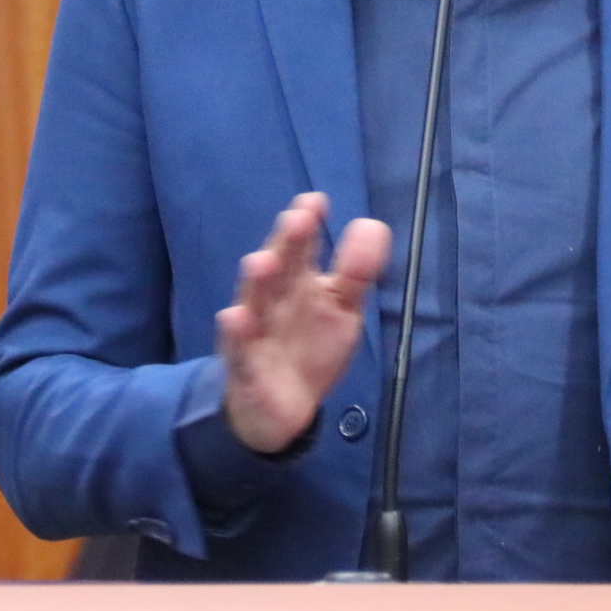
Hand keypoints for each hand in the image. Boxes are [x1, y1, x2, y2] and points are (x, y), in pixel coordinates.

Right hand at [216, 193, 390, 452]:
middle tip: (297, 218)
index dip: (307, 224)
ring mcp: (255, 332)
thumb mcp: (341, 308)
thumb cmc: (308, 345)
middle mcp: (272, 299)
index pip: (301, 247)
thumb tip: (374, 225)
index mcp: (296, 281)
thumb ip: (356, 270)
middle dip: (286, 244)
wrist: (280, 408)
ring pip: (253, 303)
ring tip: (262, 262)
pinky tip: (235, 318)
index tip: (316, 201)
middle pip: (278, 267)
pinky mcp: (245, 368)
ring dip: (257, 283)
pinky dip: (237, 335)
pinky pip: (239, 350)